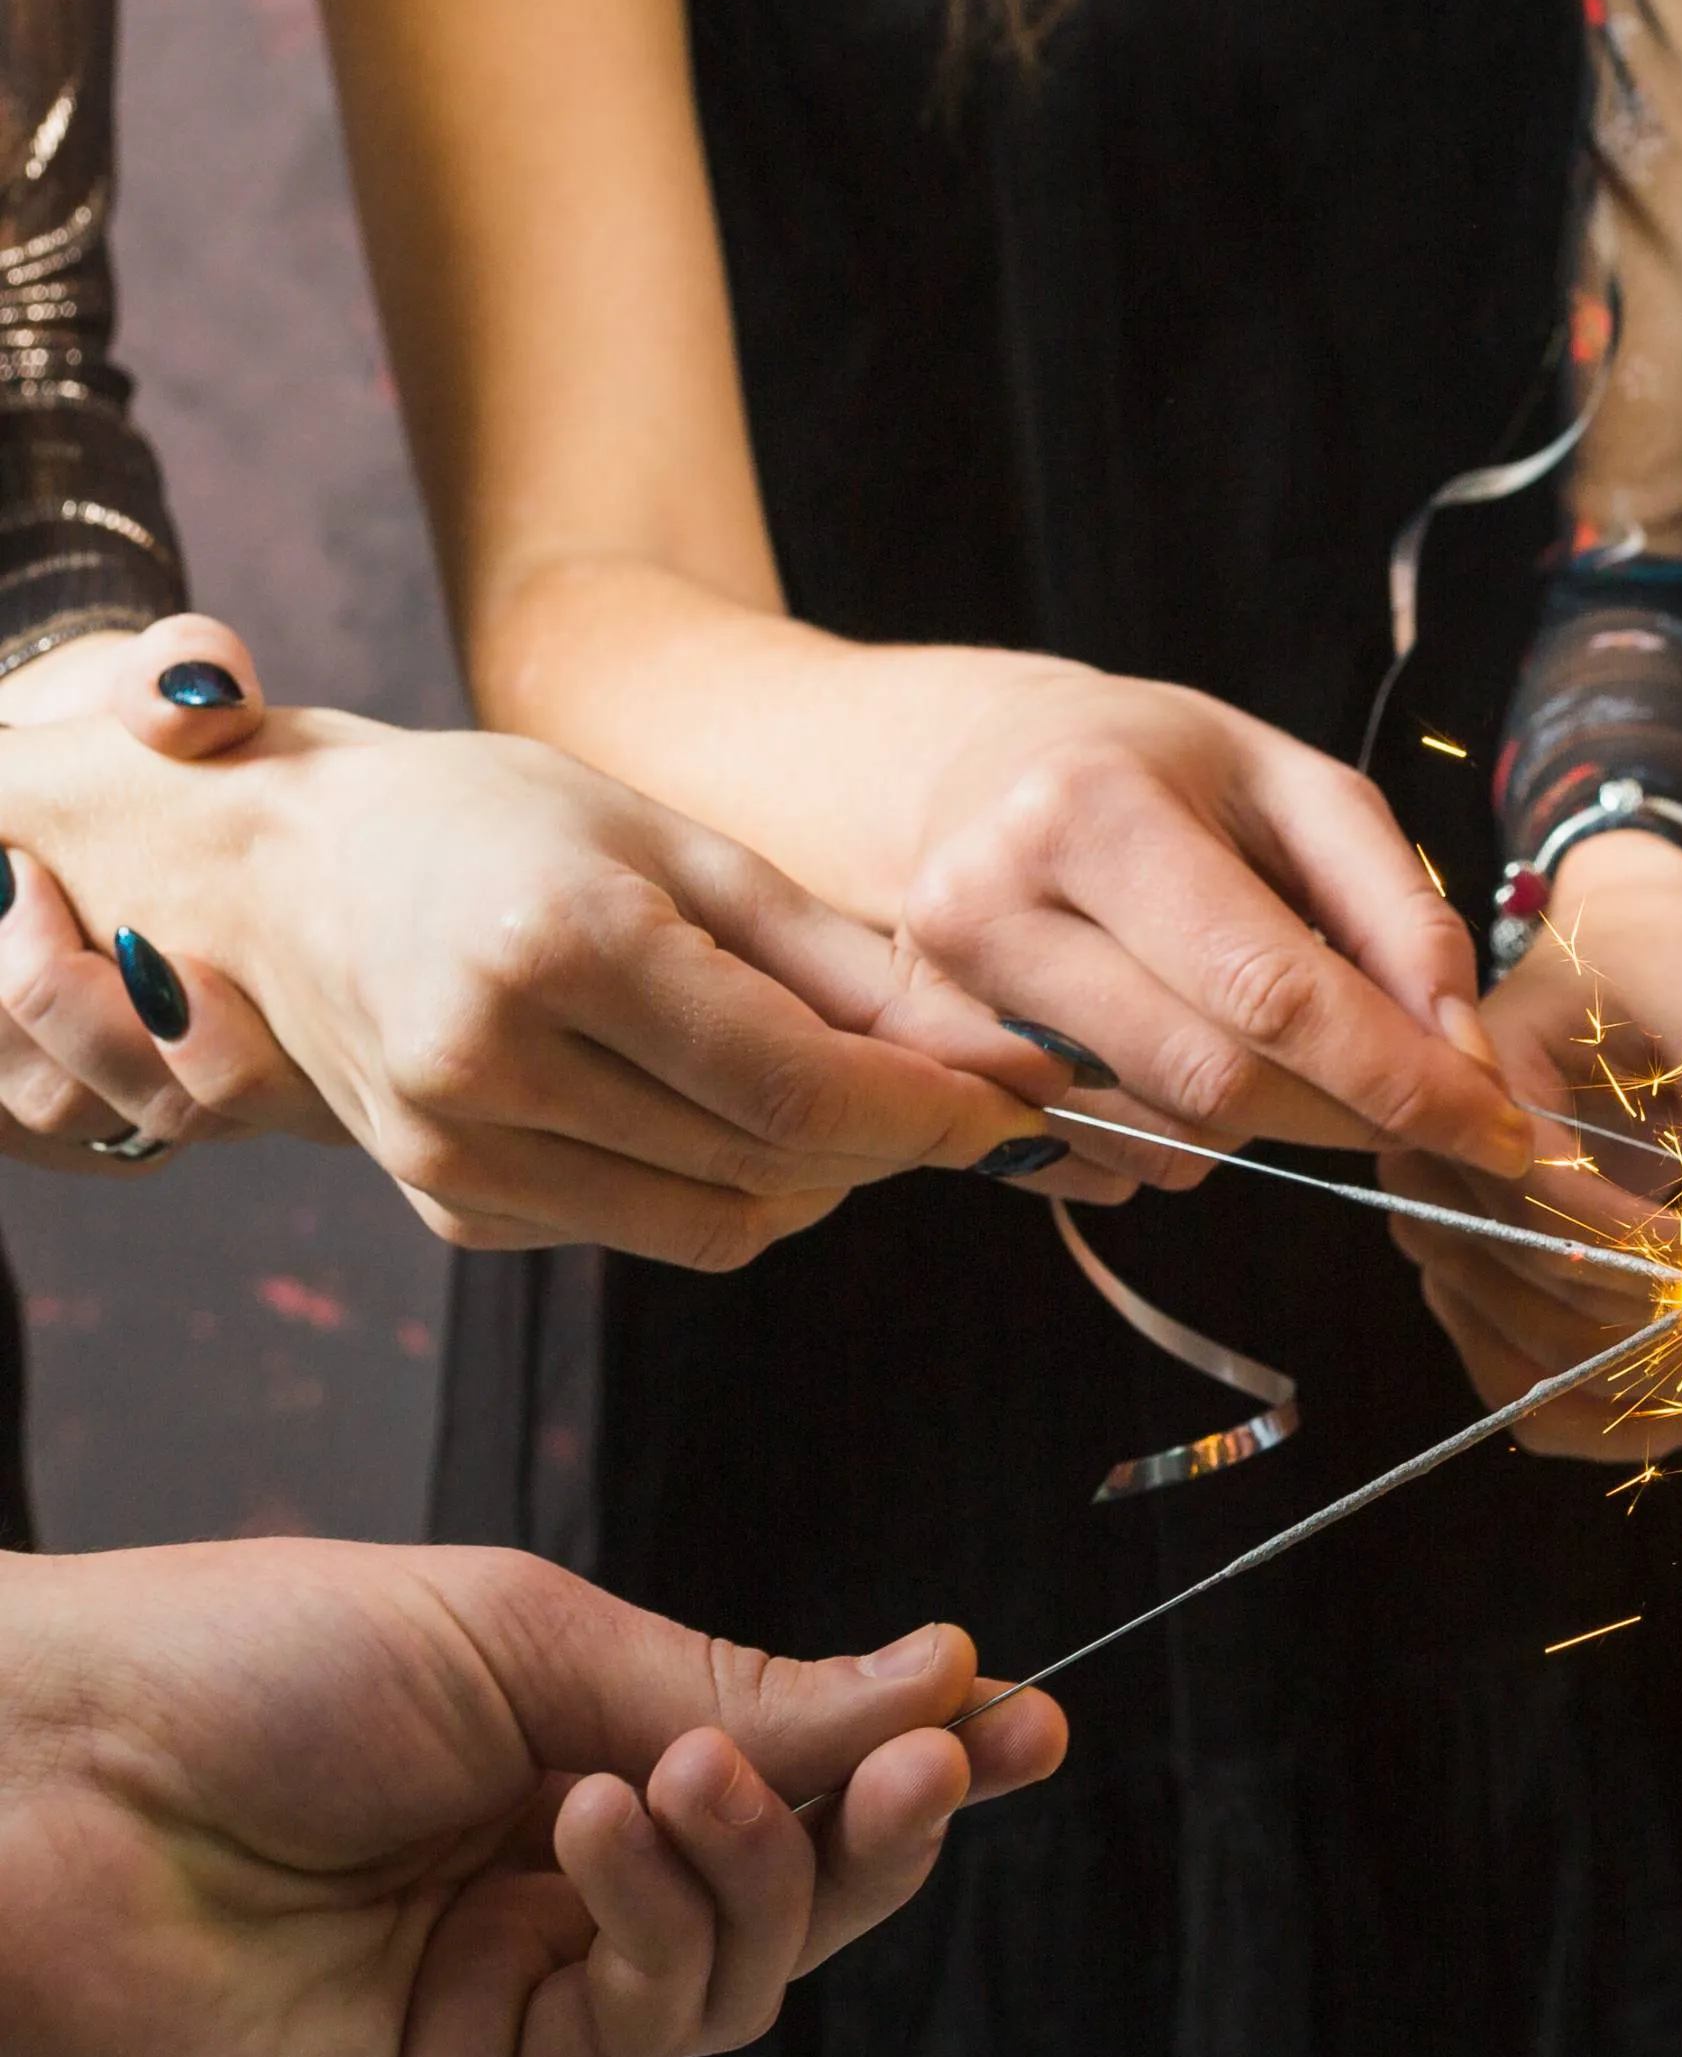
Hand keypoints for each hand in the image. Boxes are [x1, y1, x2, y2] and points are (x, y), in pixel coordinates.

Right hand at [0, 691, 1069, 1265]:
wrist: (278, 876)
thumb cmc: (495, 827)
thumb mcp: (678, 848)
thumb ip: (843, 963)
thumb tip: (1005, 1056)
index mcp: (555, 948)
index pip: (798, 1085)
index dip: (936, 1113)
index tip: (1028, 1108)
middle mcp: (488, 1067)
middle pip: (776, 1160)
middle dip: (900, 1140)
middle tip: (966, 1095)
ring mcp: (459, 1155)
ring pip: (728, 1222)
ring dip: (822, 1172)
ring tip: (839, 1089)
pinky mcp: (454, 1210)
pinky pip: (651, 1229)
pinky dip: (724, 1184)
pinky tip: (708, 1105)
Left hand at [0, 1538, 1065, 2056]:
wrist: (35, 1771)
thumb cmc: (252, 1658)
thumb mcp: (534, 1634)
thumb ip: (738, 1691)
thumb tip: (944, 1674)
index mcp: (573, 1753)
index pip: (787, 1774)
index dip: (912, 1755)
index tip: (1026, 1714)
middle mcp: (561, 1884)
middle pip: (795, 1887)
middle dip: (886, 1822)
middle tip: (953, 1757)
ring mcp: (520, 1995)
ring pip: (745, 1969)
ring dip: (762, 1865)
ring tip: (682, 1774)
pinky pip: (647, 2027)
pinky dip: (668, 1919)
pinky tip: (610, 1822)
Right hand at [890, 657, 1527, 1191]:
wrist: (974, 769)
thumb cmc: (1160, 770)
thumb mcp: (1299, 788)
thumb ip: (1399, 914)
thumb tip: (1464, 1055)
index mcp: (1090, 813)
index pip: (1271, 994)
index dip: (1401, 1080)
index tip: (1500, 1133)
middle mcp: (990, 908)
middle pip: (1216, 1085)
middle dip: (1349, 1116)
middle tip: (1423, 1105)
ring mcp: (942, 999)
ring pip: (1164, 1138)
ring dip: (1264, 1125)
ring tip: (1270, 1037)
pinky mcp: (935, 1069)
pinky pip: (1102, 1164)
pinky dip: (1181, 1138)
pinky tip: (1180, 1051)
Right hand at [1380, 833, 1681, 1456]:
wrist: (1624, 956)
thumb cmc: (1659, 958)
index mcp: (1472, 1087)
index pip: (1550, 1209)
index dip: (1663, 1259)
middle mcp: (1439, 1180)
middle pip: (1555, 1303)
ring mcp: (1459, 1254)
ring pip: (1552, 1374)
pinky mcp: (1495, 1304)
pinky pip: (1543, 1402)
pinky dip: (1638, 1416)